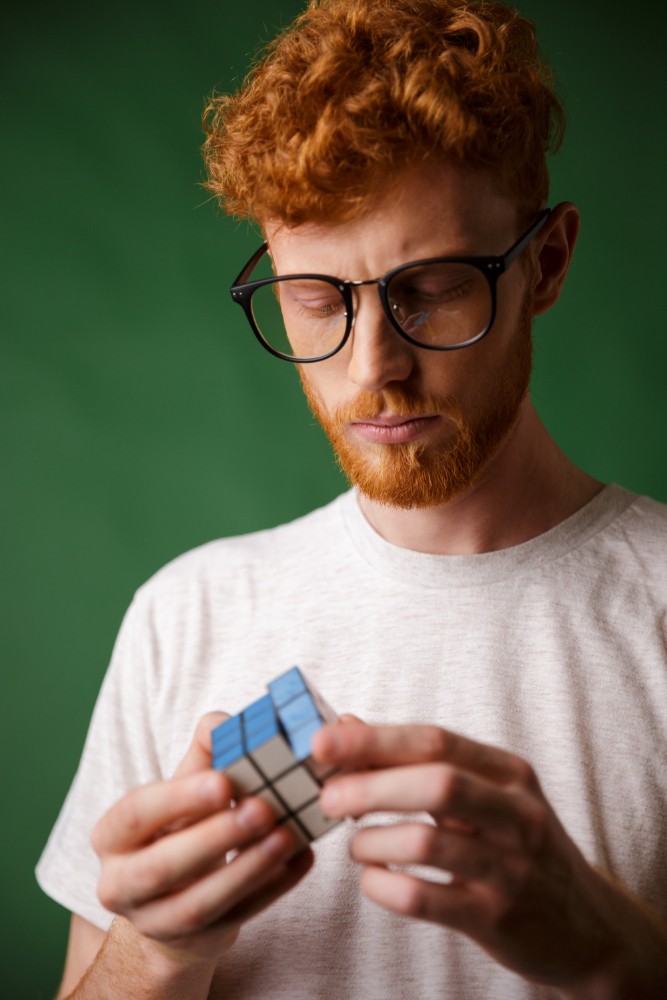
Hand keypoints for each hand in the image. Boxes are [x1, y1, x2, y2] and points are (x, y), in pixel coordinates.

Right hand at [92, 713, 312, 969]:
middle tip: (263, 808)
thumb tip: (221, 722)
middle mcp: (121, 884)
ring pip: (199, 903)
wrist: (177, 889)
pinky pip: (236, 919)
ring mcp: (156, 922)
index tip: (223, 782)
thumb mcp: (183, 784)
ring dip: (247, 868)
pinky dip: (272, 890)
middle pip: (163, 867)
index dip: (178, 799)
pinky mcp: (197, 942)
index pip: (136, 814)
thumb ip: (203, 750)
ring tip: (287, 835)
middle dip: (216, 838)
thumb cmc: (182, 821)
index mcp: (112, 835)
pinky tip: (300, 859)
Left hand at [313, 721, 656, 993]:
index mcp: (509, 772)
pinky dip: (383, 887)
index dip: (375, 739)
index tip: (322, 741)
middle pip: (436, 783)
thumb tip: (347, 724)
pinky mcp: (497, 919)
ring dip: (372, 841)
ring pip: (427, 843)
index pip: (436, 740)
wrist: (587, 927)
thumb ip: (417, 760)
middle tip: (328, 797)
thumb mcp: (484, 794)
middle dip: (370, 786)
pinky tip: (373, 881)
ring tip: (356, 845)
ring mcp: (511, 868)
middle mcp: (517, 813)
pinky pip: (424, 900)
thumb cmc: (517, 847)